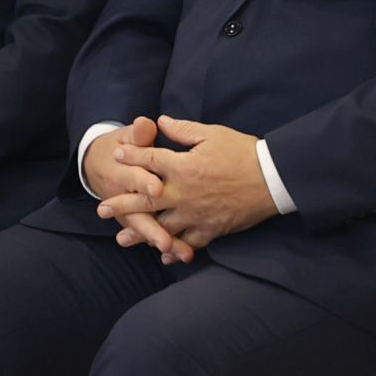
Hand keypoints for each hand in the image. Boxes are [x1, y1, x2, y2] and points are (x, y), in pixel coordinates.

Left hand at [93, 115, 277, 261]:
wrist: (273, 178)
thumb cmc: (243, 152)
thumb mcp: (212, 134)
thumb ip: (183, 130)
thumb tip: (159, 121)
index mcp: (182, 167)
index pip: (148, 161)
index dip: (131, 157)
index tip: (116, 156)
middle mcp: (183, 193)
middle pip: (145, 199)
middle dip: (121, 203)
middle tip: (101, 209)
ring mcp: (195, 214)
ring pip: (161, 226)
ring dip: (140, 233)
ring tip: (121, 239)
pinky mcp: (211, 229)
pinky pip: (188, 243)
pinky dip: (174, 249)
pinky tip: (163, 254)